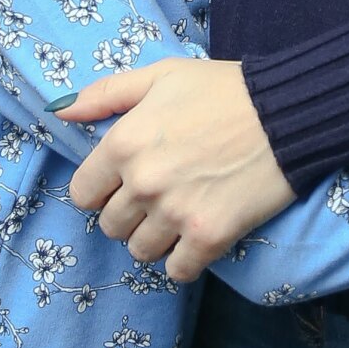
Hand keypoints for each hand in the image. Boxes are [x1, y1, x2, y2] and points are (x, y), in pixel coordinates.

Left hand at [62, 59, 294, 281]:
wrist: (287, 113)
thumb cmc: (223, 90)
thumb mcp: (160, 76)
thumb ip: (106, 94)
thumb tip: (61, 113)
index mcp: (123, 144)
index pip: (83, 194)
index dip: (101, 191)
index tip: (122, 186)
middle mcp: (142, 183)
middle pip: (110, 226)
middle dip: (129, 215)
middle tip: (157, 199)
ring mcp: (175, 214)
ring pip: (140, 251)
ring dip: (154, 240)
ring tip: (176, 219)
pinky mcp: (209, 236)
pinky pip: (177, 271)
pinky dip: (183, 262)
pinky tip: (195, 241)